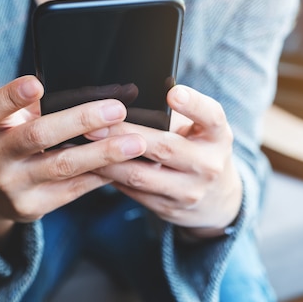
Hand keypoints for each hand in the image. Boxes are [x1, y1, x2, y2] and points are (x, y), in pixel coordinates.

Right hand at [0, 75, 146, 248]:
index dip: (13, 95)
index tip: (37, 84)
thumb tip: (97, 94)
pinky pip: (73, 189)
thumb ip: (40, 107)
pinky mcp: (31, 206)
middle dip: (81, 121)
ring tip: (134, 143)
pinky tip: (124, 166)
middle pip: (39, 135)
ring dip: (102, 153)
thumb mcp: (14, 122)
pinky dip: (101, 175)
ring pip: (63, 165)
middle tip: (117, 110)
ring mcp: (13, 183)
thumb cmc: (14, 143)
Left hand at [87, 85, 241, 236]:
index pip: (211, 116)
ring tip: (84, 144)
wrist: (217, 199)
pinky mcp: (169, 208)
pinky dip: (109, 177)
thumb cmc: (198, 149)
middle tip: (94, 122)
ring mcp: (189, 191)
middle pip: (164, 147)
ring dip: (108, 160)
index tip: (172, 93)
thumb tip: (125, 102)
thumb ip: (174, 117)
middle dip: (124, 133)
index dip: (193, 104)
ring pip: (140, 175)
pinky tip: (91, 165)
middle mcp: (208, 165)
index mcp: (218, 136)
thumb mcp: (200, 130)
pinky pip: (133, 192)